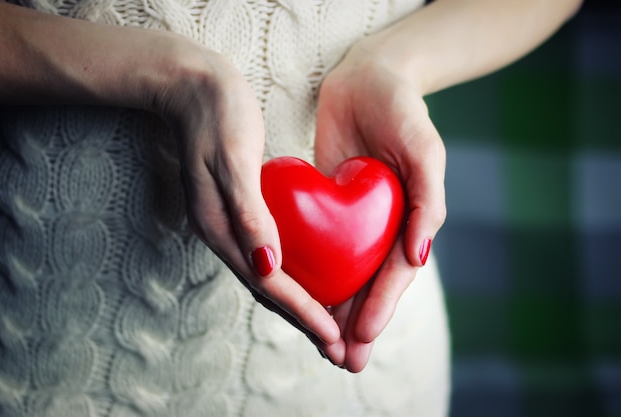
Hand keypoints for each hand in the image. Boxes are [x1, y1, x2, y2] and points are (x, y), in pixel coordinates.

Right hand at [147, 37, 341, 347]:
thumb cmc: (218, 114)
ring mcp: (229, 223)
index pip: (268, 282)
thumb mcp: (233, 159)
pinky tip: (309, 276)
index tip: (332, 335)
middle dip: (302, 320)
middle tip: (336, 348)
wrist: (190, 85)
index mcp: (221, 226)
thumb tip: (267, 266)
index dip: (302, 311)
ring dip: (297, 304)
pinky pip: (267, 253)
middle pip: (267, 290)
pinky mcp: (238, 210)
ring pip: (267, 276)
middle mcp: (223, 233)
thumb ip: (248, 213)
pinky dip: (290, 274)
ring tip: (327, 325)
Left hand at [314, 43, 445, 371]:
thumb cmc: (402, 111)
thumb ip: (429, 200)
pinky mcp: (326, 206)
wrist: (367, 79)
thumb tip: (420, 255)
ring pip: (343, 274)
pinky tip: (296, 293)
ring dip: (334, 310)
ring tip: (322, 344)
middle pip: (369, 284)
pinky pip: (318, 246)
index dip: (379, 308)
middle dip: (358, 324)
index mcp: (410, 220)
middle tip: (343, 361)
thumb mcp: (425, 149)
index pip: (394, 274)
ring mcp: (354, 220)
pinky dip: (311, 273)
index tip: (360, 338)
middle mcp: (382, 227)